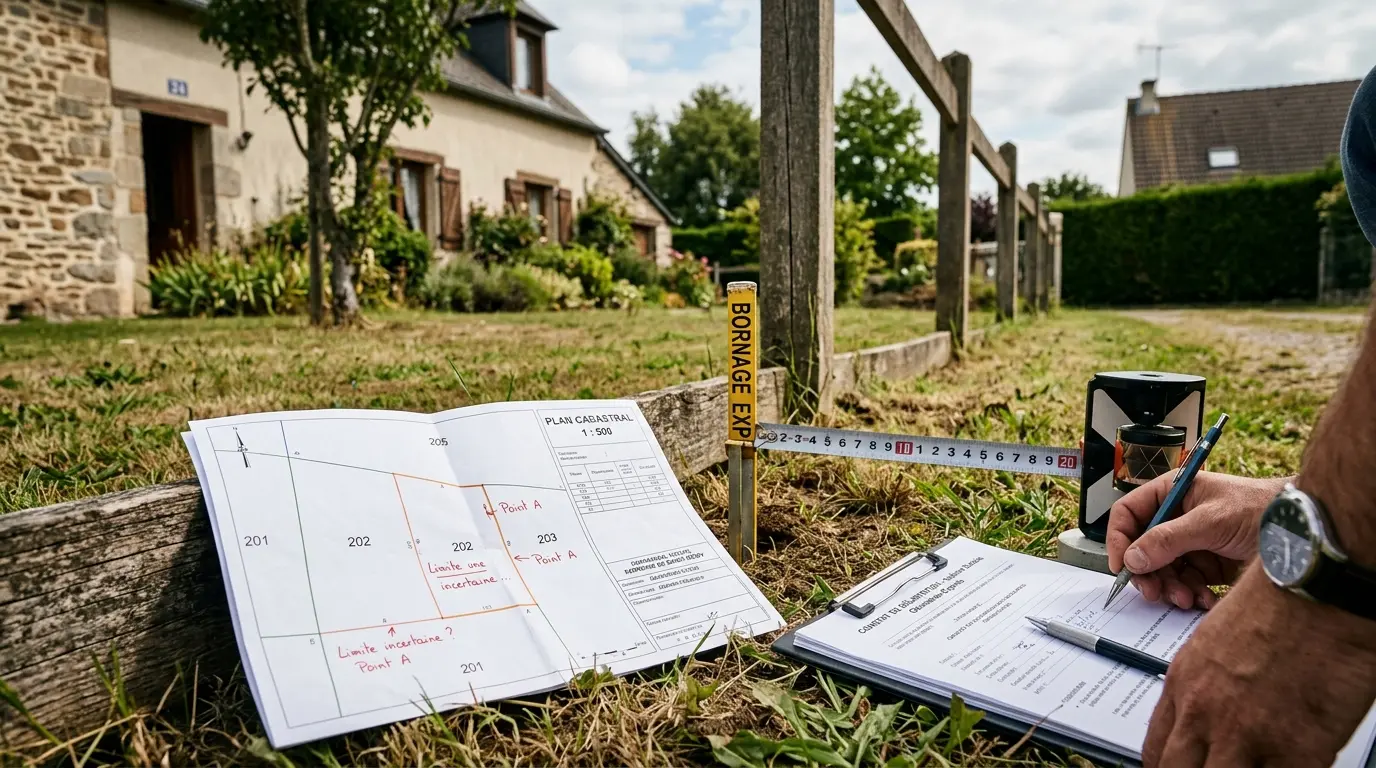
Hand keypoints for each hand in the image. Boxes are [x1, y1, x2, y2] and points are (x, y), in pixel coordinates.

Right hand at [1106, 471, 1287, 608]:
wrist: (1301, 531)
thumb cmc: (1259, 509)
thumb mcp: (1210, 521)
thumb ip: (1168, 539)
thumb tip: (1132, 559)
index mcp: (1171, 494)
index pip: (1128, 514)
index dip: (1119, 539)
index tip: (1121, 566)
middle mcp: (1176, 518)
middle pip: (1142, 548)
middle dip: (1148, 573)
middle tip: (1154, 592)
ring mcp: (1191, 543)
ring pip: (1163, 570)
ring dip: (1171, 588)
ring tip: (1187, 598)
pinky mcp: (1208, 565)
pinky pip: (1186, 583)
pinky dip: (1192, 594)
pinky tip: (1205, 598)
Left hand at [1143, 566, 1375, 766]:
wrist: (1319, 586)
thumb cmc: (1277, 600)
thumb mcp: (1218, 639)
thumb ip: (1207, 681)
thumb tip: (1208, 710)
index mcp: (1184, 683)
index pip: (1156, 746)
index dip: (1167, 765)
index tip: (1177, 767)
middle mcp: (1205, 713)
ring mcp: (1247, 736)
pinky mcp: (1295, 750)